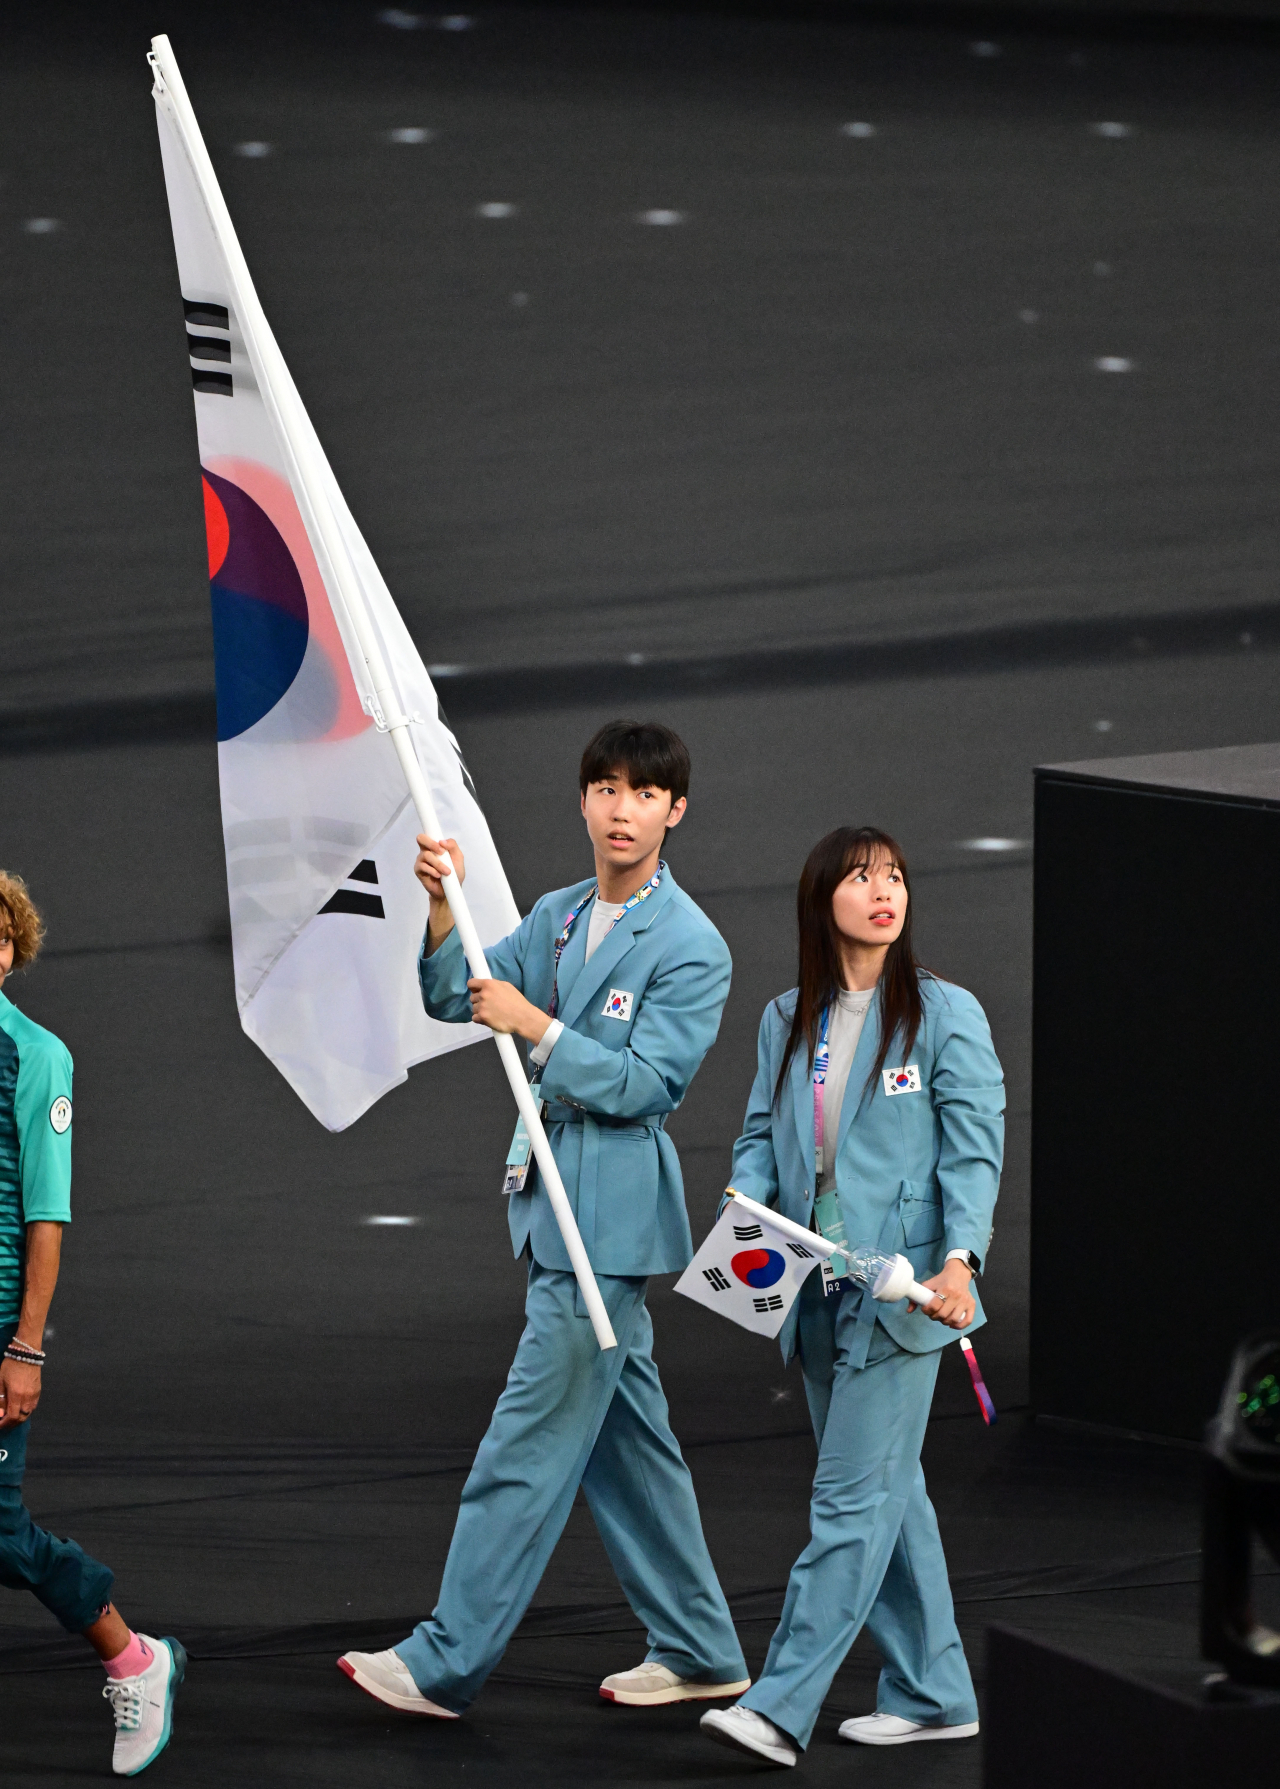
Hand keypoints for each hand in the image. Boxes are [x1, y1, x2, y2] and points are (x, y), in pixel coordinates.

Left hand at [0, 1356, 40, 1430]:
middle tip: (3, 1423)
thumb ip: (0, 1399)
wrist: (27, 1354)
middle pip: (21, 1418)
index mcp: (17, 1395)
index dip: (4, 1424)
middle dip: (11, 1423)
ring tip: (11, 1417)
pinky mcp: (38, 1391)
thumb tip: (0, 1414)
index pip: (12, 1417)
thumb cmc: (10, 1366)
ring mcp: (35, 1395)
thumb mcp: (0, 1381)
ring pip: (28, 1413)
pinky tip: (20, 1409)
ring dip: (19, 1418)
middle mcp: (28, 1397)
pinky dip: (26, 1411)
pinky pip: (33, 1407)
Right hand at [415, 834, 464, 949]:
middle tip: (442, 852)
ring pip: (426, 855)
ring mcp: (421, 860)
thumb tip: (442, 841)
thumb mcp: (458, 859)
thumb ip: (453, 846)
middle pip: (421, 839)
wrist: (450, 891)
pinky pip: (423, 866)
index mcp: (435, 846)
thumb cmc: (455, 874)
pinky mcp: (418, 870)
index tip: (440, 841)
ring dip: (438, 864)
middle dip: (432, 844)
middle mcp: (426, 851)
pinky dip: (432, 870)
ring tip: (447, 872)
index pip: (428, 834)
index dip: (431, 834)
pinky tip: (438, 876)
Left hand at [466, 979, 550, 1044]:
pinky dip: (480, 1019)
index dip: (474, 988)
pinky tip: (489, 1018)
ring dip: (480, 1011)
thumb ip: (494, 985)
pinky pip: (474, 1018)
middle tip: (490, 1004)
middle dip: (479, 1001)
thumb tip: (485, 986)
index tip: (476, 991)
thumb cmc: (517, 1001)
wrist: (522, 1017)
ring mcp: (482, 1006)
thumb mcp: (507, 986)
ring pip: (473, 1008)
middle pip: (472, 998)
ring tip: (492, 1013)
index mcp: (489, 984)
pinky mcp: (482, 1018)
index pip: (471, 983)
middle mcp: (483, 994)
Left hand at [909, 1259, 974, 1329]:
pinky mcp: (972, 1305)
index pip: (934, 1305)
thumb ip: (918, 1296)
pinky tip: (952, 1324)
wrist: (958, 1273)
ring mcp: (965, 1301)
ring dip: (945, 1322)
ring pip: (954, 1319)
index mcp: (945, 1289)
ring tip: (941, 1317)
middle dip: (935, 1317)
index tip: (925, 1309)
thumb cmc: (942, 1280)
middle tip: (933, 1314)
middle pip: (943, 1314)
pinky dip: (959, 1325)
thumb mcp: (929, 1284)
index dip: (927, 1310)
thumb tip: (909, 1310)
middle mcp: (957, 1295)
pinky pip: (968, 1320)